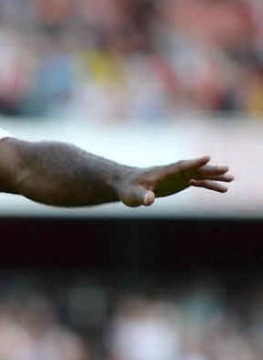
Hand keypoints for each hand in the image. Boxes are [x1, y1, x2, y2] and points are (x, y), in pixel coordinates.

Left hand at [119, 156, 233, 206]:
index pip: (180, 166)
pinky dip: (210, 185)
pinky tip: (223, 189)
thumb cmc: (128, 189)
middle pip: (194, 169)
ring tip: (231, 179)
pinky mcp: (179, 182)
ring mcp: (177, 177)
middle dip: (209, 169)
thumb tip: (149, 200)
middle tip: (227, 169)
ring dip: (214, 176)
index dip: (193, 163)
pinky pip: (198, 182)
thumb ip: (142, 196)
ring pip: (199, 175)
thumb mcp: (133, 195)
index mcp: (162, 172)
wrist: (126, 184)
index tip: (207, 158)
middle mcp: (173, 172)